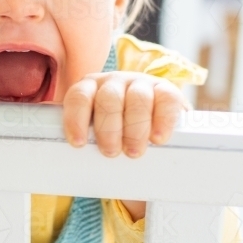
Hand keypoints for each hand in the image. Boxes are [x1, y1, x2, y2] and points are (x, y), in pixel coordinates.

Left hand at [62, 71, 185, 157]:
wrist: (151, 116)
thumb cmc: (118, 127)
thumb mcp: (99, 128)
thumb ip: (89, 136)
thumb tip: (78, 160)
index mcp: (91, 88)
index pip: (79, 97)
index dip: (76, 119)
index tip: (79, 143)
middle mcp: (114, 82)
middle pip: (108, 99)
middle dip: (108, 129)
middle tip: (111, 151)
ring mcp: (141, 83)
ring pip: (137, 99)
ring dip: (135, 128)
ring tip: (133, 151)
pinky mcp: (166, 89)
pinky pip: (166, 100)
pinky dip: (162, 120)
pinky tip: (157, 138)